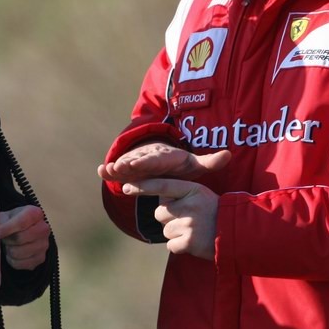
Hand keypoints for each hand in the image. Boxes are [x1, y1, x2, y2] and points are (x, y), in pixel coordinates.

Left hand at [0, 205, 49, 270]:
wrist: (17, 233)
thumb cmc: (8, 222)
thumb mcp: (4, 218)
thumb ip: (0, 224)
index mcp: (36, 213)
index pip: (21, 222)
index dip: (6, 228)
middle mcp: (44, 228)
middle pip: (19, 238)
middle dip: (7, 239)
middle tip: (4, 237)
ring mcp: (44, 245)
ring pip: (17, 252)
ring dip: (8, 250)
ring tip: (9, 243)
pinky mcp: (40, 259)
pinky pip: (19, 264)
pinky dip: (11, 260)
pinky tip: (13, 252)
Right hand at [98, 142, 229, 182]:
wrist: (162, 156)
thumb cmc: (179, 163)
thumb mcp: (194, 163)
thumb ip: (209, 162)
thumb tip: (228, 155)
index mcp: (163, 157)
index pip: (155, 160)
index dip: (147, 162)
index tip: (138, 164)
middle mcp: (147, 157)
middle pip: (137, 161)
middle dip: (128, 164)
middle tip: (119, 168)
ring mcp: (136, 162)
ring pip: (125, 164)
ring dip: (116, 168)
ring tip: (106, 171)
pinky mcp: (128, 168)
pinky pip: (118, 169)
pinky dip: (109, 170)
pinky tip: (100, 172)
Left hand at [123, 178, 218, 259]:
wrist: (239, 233)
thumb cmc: (216, 212)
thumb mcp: (201, 195)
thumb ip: (180, 194)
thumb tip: (158, 200)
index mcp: (192, 190)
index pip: (162, 186)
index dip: (142, 187)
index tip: (125, 187)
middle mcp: (189, 205)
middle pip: (159, 213)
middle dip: (168, 218)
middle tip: (189, 220)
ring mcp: (189, 224)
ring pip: (165, 230)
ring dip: (175, 234)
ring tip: (195, 231)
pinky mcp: (189, 243)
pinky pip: (171, 246)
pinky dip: (180, 247)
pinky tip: (195, 242)